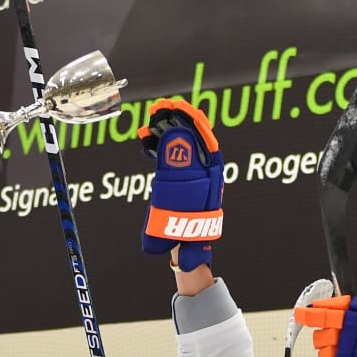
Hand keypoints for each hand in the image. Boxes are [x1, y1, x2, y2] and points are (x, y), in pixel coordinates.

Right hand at [136, 99, 222, 270]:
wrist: (186, 249)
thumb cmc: (190, 230)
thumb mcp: (187, 198)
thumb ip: (179, 172)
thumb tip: (175, 139)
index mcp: (211, 174)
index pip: (204, 138)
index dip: (191, 120)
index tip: (177, 106)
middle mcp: (202, 172)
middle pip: (191, 138)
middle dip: (175, 120)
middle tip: (159, 107)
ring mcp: (190, 176)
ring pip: (179, 146)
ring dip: (164, 131)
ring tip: (150, 120)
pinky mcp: (177, 183)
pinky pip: (168, 159)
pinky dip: (157, 148)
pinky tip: (145, 140)